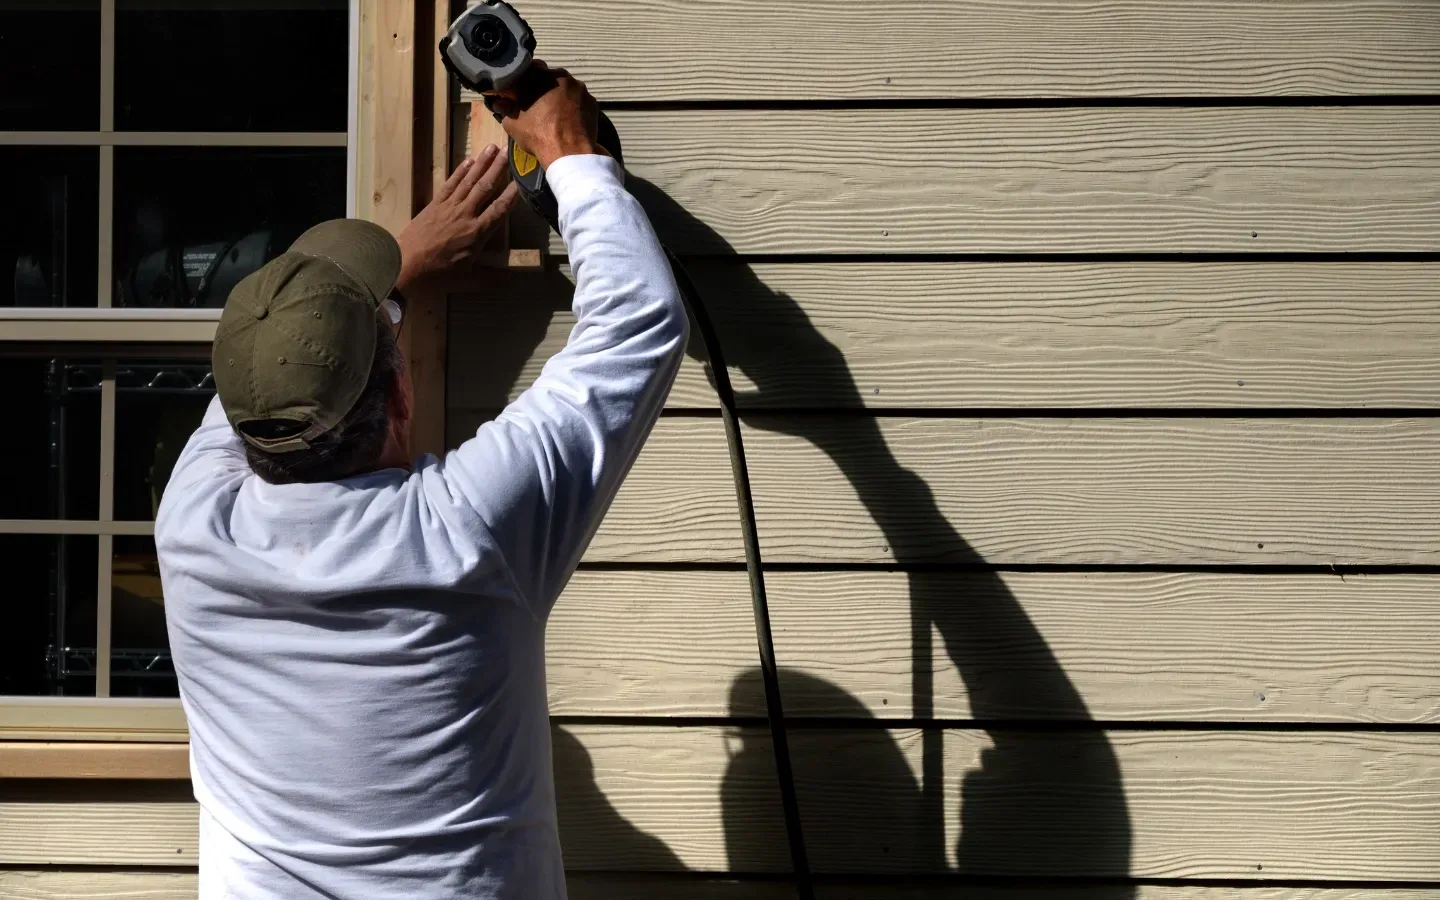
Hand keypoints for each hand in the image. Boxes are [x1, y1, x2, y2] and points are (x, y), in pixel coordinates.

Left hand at [395, 144, 518, 288]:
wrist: (405, 265)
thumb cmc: (437, 275)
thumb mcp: (467, 280)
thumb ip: (489, 277)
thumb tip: (510, 278)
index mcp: (476, 234)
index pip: (499, 210)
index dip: (511, 195)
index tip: (522, 180)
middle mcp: (465, 215)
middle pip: (485, 188)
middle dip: (498, 168)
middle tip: (509, 151)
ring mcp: (449, 207)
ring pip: (469, 181)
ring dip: (482, 163)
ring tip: (492, 147)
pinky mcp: (435, 204)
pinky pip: (451, 184)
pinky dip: (460, 171)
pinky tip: (469, 161)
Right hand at [486, 61, 603, 169]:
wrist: (569, 153)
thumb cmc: (538, 135)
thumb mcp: (512, 123)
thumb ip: (505, 108)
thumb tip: (500, 103)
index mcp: (541, 75)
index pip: (529, 69)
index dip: (523, 81)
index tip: (521, 92)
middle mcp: (563, 76)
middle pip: (550, 78)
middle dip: (543, 88)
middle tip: (537, 104)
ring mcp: (581, 88)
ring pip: (566, 89)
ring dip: (560, 97)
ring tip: (554, 114)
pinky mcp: (593, 102)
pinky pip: (579, 101)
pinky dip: (573, 107)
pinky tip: (568, 120)